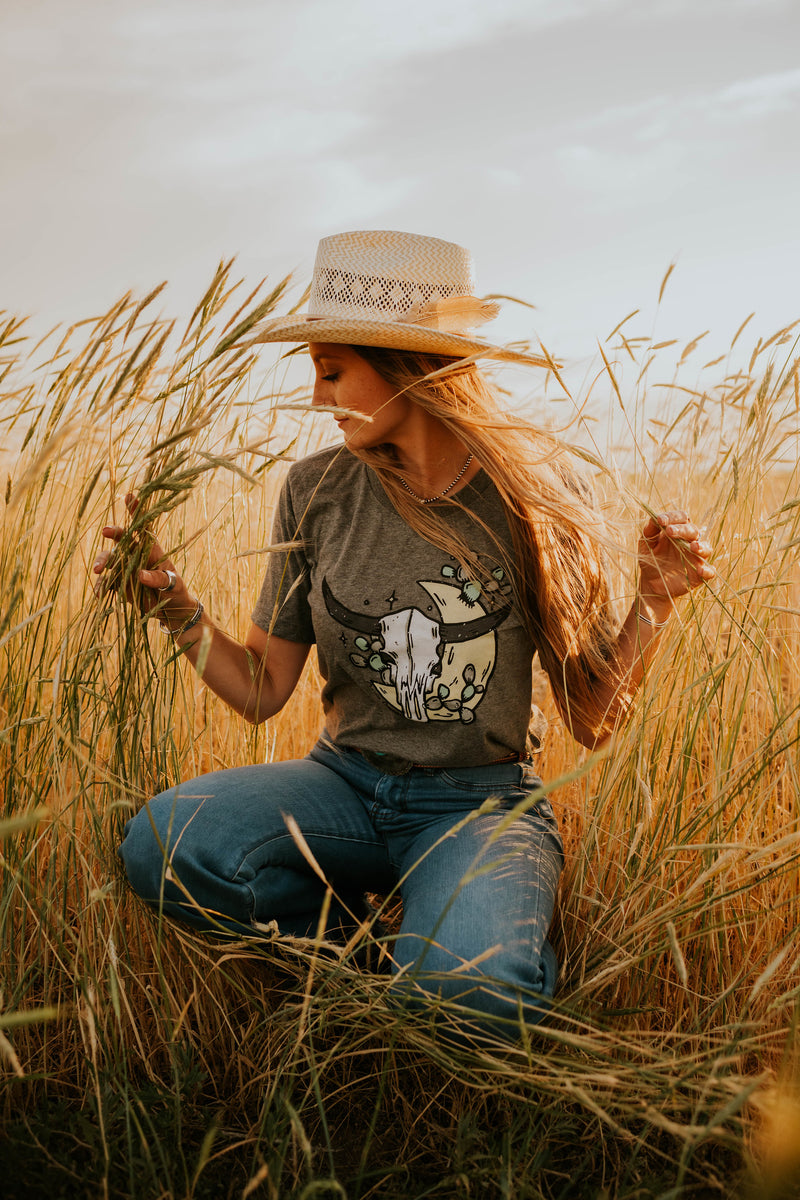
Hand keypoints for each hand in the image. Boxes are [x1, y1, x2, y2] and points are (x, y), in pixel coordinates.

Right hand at [92, 493, 195, 626]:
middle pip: (121, 539)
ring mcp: (125, 568)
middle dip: (113, 533)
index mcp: (152, 549)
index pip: (143, 526)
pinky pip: (106, 582)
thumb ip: (159, 579)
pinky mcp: (119, 583)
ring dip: (102, 562)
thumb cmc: (176, 592)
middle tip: (106, 531)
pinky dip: (101, 587)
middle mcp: (136, 555)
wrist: (169, 611)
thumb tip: (140, 575)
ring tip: (98, 571)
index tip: (130, 496)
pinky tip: (99, 594)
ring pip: (109, 559)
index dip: (137, 510)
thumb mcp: (173, 585)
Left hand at [637, 510, 715, 606]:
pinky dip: (708, 570)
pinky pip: (709, 571)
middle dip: (682, 529)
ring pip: (706, 548)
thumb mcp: (645, 545)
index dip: (672, 517)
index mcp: (678, 531)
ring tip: (693, 547)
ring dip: (701, 546)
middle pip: (693, 530)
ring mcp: (696, 557)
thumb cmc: (651, 559)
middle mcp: (690, 542)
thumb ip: (649, 532)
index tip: (660, 520)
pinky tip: (700, 570)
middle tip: (669, 531)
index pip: (680, 518)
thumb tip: (653, 519)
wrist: (651, 583)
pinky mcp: (700, 574)